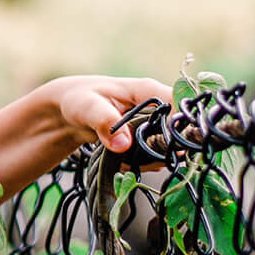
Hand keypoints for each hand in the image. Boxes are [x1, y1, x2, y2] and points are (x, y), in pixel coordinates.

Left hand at [47, 76, 171, 154]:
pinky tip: (121, 161)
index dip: (185, 125)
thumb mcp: (87, 107)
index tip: (176, 148)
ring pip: (168, 147)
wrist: (69, 111)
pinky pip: (154, 156)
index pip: (181, 105)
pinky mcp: (147, 139)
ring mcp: (154, 124)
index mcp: (148, 91)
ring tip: (123, 158)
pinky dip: (141, 163)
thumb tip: (124, 144)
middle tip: (142, 160)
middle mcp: (157, 107)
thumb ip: (105, 121)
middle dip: (164, 150)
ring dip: (150, 159)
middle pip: (180, 131)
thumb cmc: (78, 100)